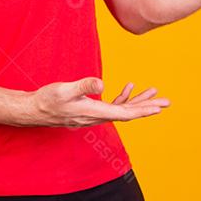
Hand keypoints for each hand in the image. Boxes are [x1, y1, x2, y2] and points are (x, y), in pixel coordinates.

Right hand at [29, 77, 169, 127]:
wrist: (34, 110)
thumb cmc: (48, 100)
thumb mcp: (64, 89)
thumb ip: (83, 85)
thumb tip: (102, 84)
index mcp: (94, 111)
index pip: (124, 113)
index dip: (142, 110)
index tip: (158, 108)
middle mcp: (97, 116)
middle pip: (128, 112)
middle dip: (148, 106)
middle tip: (167, 102)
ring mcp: (94, 114)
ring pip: (122, 109)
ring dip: (138, 101)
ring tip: (154, 93)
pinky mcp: (90, 110)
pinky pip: (111, 106)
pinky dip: (122, 98)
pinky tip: (129, 87)